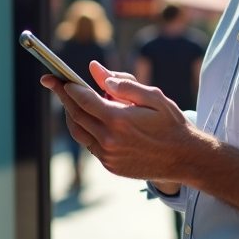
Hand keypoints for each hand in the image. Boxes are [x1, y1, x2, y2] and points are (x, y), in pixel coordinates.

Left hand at [41, 61, 198, 181]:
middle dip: (63, 98)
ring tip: (70, 101)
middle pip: (76, 115)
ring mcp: (108, 156)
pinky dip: (85, 130)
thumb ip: (124, 84)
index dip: (68, 87)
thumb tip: (97, 72)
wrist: (185, 158)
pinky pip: (89, 145)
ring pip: (78, 132)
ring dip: (71, 115)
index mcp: (118, 120)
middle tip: (54, 84)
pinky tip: (91, 120)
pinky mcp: (110, 166)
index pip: (83, 99)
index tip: (57, 77)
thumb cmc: (171, 123)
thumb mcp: (152, 97)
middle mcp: (109, 140)